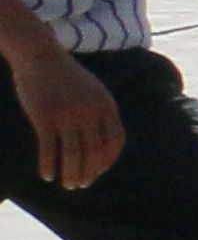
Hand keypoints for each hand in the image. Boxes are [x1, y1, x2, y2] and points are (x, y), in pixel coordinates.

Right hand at [11, 39, 123, 189]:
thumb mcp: (91, 90)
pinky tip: (46, 176)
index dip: (107, 161)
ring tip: (66, 185)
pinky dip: (48, 166)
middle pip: (94, 152)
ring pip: (72, 155)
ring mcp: (67, 115)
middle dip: (88, 173)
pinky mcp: (44, 117)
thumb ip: (99, 112)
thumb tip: (101, 141)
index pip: (115, 142)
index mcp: (106, 106)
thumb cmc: (65, 75)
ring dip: (70, 174)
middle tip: (80, 185)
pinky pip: (49, 149)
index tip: (97, 172)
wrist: (39, 54)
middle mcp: (90, 112)